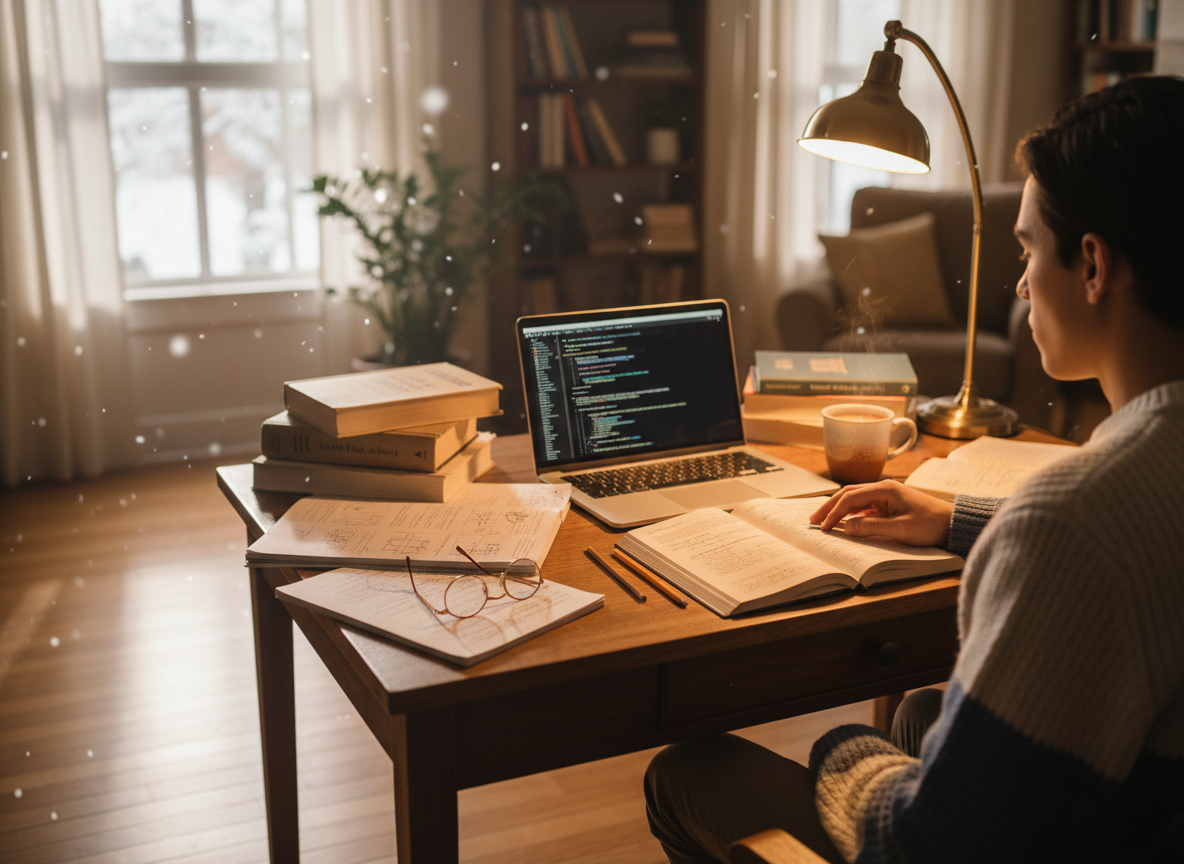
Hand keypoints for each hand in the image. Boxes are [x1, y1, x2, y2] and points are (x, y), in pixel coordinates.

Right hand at [810, 480, 952, 546]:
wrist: (952, 523)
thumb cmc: (930, 524)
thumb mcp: (900, 529)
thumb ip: (870, 528)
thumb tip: (845, 527)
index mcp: (884, 489)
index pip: (850, 499)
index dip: (834, 513)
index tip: (822, 526)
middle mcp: (882, 488)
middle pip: (848, 494)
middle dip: (829, 507)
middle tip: (813, 519)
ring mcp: (885, 496)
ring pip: (854, 500)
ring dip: (838, 509)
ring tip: (823, 520)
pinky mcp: (889, 505)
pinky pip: (864, 507)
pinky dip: (851, 514)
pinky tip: (844, 522)